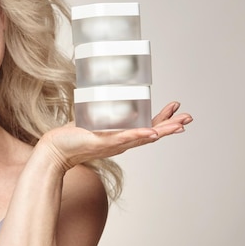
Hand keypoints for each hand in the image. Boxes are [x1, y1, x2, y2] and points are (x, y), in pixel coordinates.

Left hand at [38, 101, 192, 171]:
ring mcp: (114, 144)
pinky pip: (124, 139)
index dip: (162, 119)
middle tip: (189, 118)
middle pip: (152, 135)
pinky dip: (138, 135)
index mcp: (120, 136)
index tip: (175, 107)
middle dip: (171, 126)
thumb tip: (102, 95)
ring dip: (162, 131)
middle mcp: (121, 142)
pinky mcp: (103, 143)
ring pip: (143, 137)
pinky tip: (151, 133)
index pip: (147, 128)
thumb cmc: (71, 137)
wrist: (56, 150)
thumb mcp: (90, 121)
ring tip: (180, 126)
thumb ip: (99, 112)